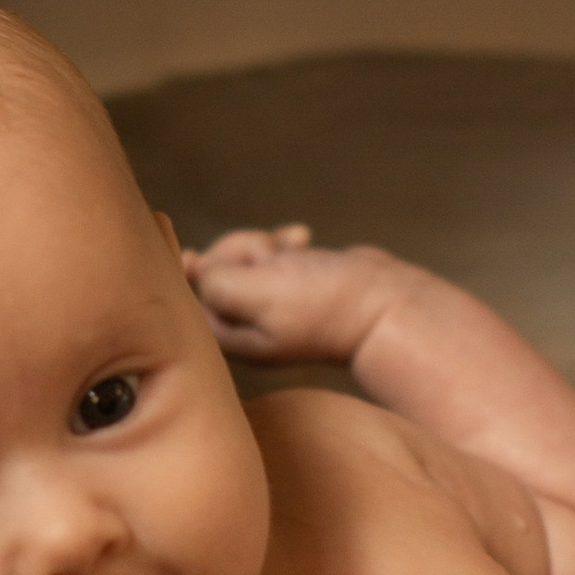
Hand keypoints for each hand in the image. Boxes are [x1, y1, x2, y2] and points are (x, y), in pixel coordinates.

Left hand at [182, 224, 406, 364]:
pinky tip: (303, 237)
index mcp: (231, 336)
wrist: (385, 304)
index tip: (189, 251)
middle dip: (240, 251)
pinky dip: (284, 241)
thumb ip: (215, 282)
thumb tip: (197, 268)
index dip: (189, 270)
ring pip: (243, 254)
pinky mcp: (293, 282)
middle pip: (216, 269)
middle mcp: (246, 322)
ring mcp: (270, 301)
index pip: (190, 296)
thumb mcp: (256, 295)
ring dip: (264, 245)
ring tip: (294, 254)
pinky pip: (272, 251)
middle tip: (270, 257)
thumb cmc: (323, 304)